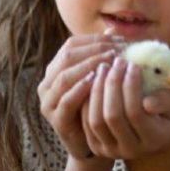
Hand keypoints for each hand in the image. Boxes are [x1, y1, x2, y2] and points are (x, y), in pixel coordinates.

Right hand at [37, 33, 122, 159]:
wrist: (95, 140)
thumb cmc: (99, 103)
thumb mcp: (101, 76)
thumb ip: (104, 54)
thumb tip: (114, 30)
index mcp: (57, 68)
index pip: (72, 44)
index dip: (96, 39)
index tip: (120, 40)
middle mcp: (48, 83)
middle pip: (68, 57)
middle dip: (95, 50)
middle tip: (119, 50)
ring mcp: (49, 101)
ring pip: (65, 76)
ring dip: (90, 65)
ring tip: (111, 61)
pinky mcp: (56, 119)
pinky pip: (66, 101)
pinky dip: (81, 88)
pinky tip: (97, 81)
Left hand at [81, 57, 169, 159]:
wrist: (151, 138)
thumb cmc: (164, 113)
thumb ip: (164, 101)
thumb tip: (147, 102)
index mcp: (154, 138)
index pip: (136, 112)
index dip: (132, 87)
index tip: (132, 64)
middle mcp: (130, 149)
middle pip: (113, 116)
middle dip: (112, 85)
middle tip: (117, 62)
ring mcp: (111, 150)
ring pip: (96, 121)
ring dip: (97, 90)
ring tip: (104, 68)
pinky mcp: (96, 147)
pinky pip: (85, 123)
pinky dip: (87, 100)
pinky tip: (93, 81)